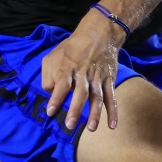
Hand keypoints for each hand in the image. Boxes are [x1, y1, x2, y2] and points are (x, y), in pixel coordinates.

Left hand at [41, 9, 123, 131]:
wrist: (99, 32)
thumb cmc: (71, 48)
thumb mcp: (53, 56)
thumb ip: (48, 76)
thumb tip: (50, 93)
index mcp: (68, 66)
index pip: (61, 83)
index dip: (56, 97)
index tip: (50, 112)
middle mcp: (84, 72)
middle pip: (80, 92)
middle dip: (75, 109)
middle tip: (70, 125)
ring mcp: (98, 76)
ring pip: (97, 96)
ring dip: (94, 113)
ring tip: (91, 128)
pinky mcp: (109, 79)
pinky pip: (112, 96)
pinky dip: (113, 111)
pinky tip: (112, 125)